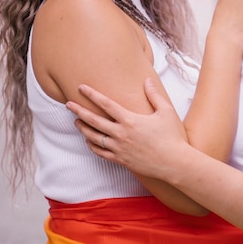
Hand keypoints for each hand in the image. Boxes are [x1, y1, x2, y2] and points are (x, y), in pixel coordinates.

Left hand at [66, 79, 186, 177]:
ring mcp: (119, 148)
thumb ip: (154, 95)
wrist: (174, 163)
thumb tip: (147, 80)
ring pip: (94, 137)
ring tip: (76, 122)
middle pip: (94, 120)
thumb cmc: (172, 136)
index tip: (81, 87)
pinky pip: (101, 153)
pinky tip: (88, 141)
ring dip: (83, 128)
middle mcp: (121, 134)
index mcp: (130, 120)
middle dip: (79, 111)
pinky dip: (92, 146)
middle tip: (68, 104)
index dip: (92, 95)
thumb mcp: (166, 111)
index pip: (106, 104)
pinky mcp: (121, 160)